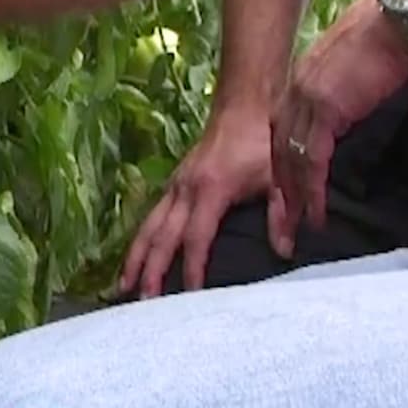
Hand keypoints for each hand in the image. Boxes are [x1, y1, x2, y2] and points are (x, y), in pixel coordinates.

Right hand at [118, 101, 272, 297]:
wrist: (243, 106)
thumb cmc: (262, 142)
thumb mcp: (279, 177)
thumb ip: (281, 215)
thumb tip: (285, 252)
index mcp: (209, 191)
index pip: (195, 238)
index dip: (191, 268)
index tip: (188, 294)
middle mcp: (184, 190)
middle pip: (161, 237)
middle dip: (149, 270)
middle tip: (141, 301)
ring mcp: (175, 185)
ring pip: (148, 227)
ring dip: (135, 257)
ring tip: (123, 286)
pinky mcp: (174, 183)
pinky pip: (151, 216)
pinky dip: (141, 240)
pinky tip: (135, 257)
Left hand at [267, 0, 407, 255]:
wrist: (393, 21)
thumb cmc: (379, 44)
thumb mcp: (345, 75)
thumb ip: (335, 99)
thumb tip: (340, 119)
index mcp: (297, 89)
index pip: (280, 138)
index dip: (282, 172)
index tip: (283, 201)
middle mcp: (293, 97)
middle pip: (278, 156)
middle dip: (279, 195)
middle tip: (281, 230)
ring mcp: (306, 105)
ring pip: (291, 163)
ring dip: (293, 201)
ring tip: (296, 230)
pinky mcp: (325, 111)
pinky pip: (313, 160)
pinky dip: (312, 190)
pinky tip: (315, 213)